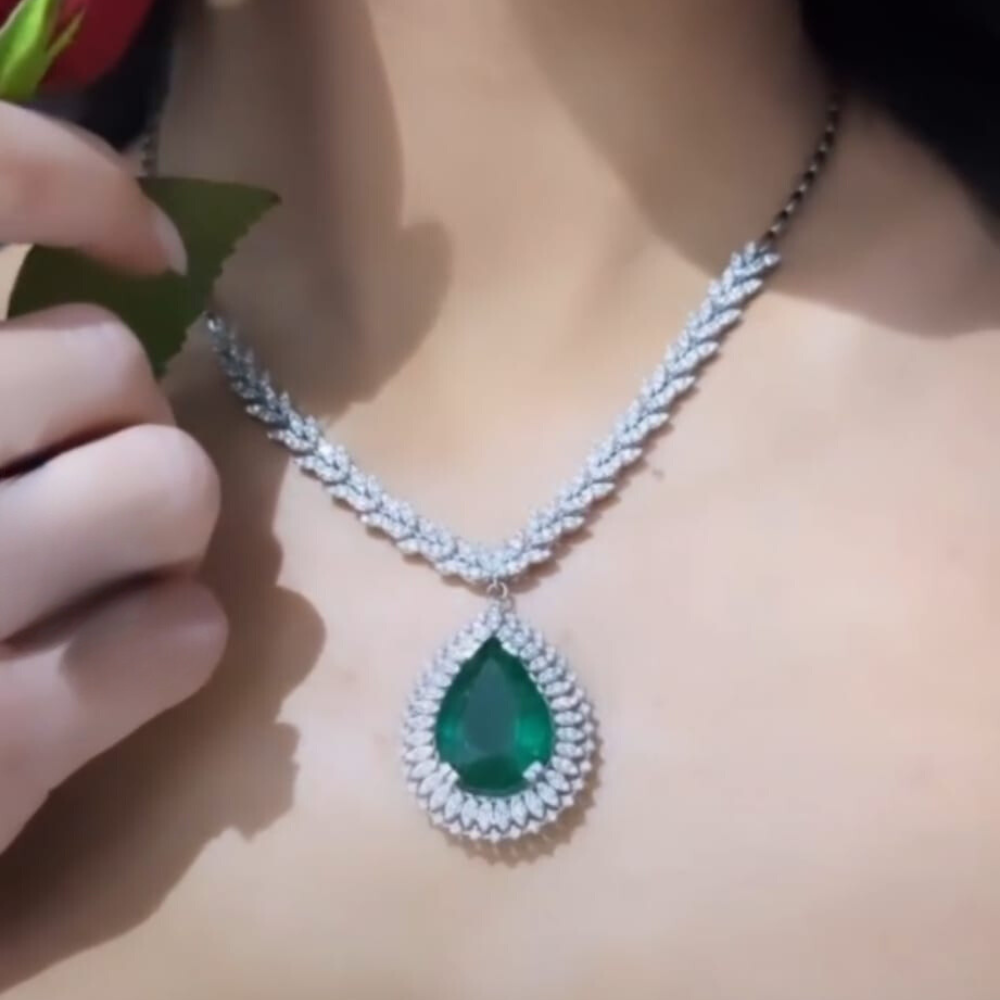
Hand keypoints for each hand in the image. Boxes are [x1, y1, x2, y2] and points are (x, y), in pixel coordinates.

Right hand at [0, 102, 227, 851]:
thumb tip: (109, 267)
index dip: (76, 183)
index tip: (141, 246)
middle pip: (109, 363)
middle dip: (122, 417)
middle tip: (76, 471)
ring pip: (170, 485)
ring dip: (159, 525)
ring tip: (104, 570)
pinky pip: (187, 632)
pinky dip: (169, 644)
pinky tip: (112, 666)